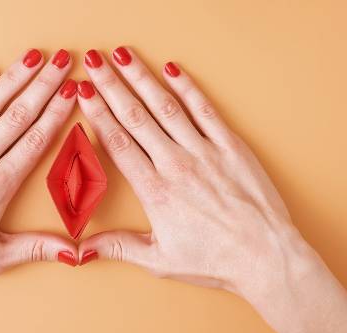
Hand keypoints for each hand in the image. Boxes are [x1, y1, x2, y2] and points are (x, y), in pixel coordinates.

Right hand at [76, 47, 313, 300]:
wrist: (266, 257)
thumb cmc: (216, 262)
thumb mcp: (160, 261)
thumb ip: (118, 247)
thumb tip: (80, 249)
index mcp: (156, 191)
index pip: (118, 143)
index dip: (97, 114)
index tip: (83, 93)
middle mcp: (177, 165)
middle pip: (136, 117)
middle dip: (111, 85)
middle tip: (93, 60)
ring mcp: (205, 152)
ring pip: (166, 107)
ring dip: (142, 78)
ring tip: (123, 56)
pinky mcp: (232, 147)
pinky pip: (206, 110)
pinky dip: (188, 88)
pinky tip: (172, 70)